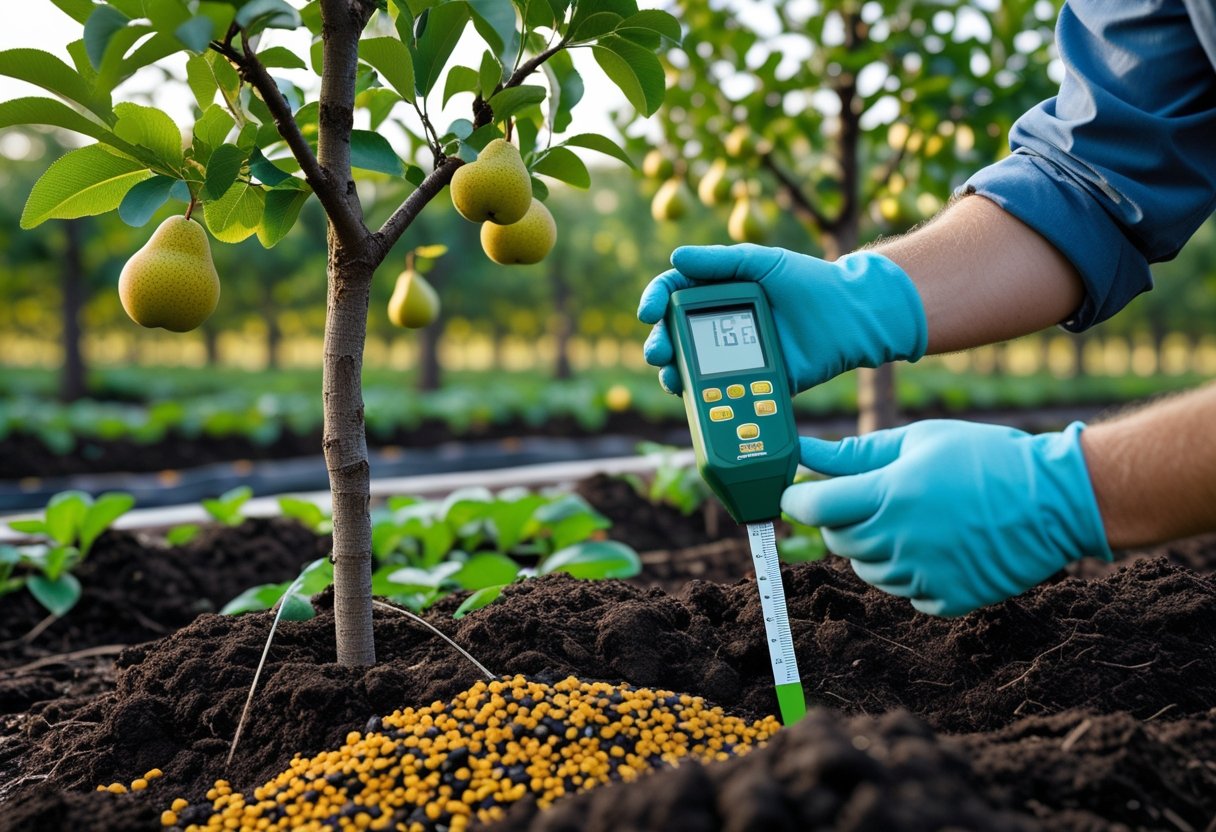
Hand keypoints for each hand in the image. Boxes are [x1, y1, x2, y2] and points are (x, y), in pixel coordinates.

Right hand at [637, 244, 927, 394]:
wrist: (854, 317)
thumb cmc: (811, 282)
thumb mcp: (764, 262)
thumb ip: (721, 262)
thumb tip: (675, 256)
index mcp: (719, 291)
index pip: (674, 294)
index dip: (654, 301)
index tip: (648, 313)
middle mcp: (720, 324)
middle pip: (674, 337)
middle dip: (661, 346)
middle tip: (659, 354)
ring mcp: (734, 355)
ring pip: (691, 370)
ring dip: (675, 377)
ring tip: (674, 381)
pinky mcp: (753, 381)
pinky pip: (723, 394)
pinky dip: (706, 402)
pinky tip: (698, 402)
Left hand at [779, 420, 1111, 615]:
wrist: (1055, 500)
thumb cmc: (985, 458)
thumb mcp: (920, 440)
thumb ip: (857, 452)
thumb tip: (806, 453)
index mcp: (890, 495)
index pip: (815, 507)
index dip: (797, 500)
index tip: (796, 494)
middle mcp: (900, 540)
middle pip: (837, 540)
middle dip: (839, 519)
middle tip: (867, 499)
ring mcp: (924, 575)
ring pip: (868, 570)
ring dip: (875, 546)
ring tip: (913, 519)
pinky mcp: (948, 600)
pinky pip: (906, 593)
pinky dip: (911, 573)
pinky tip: (938, 546)